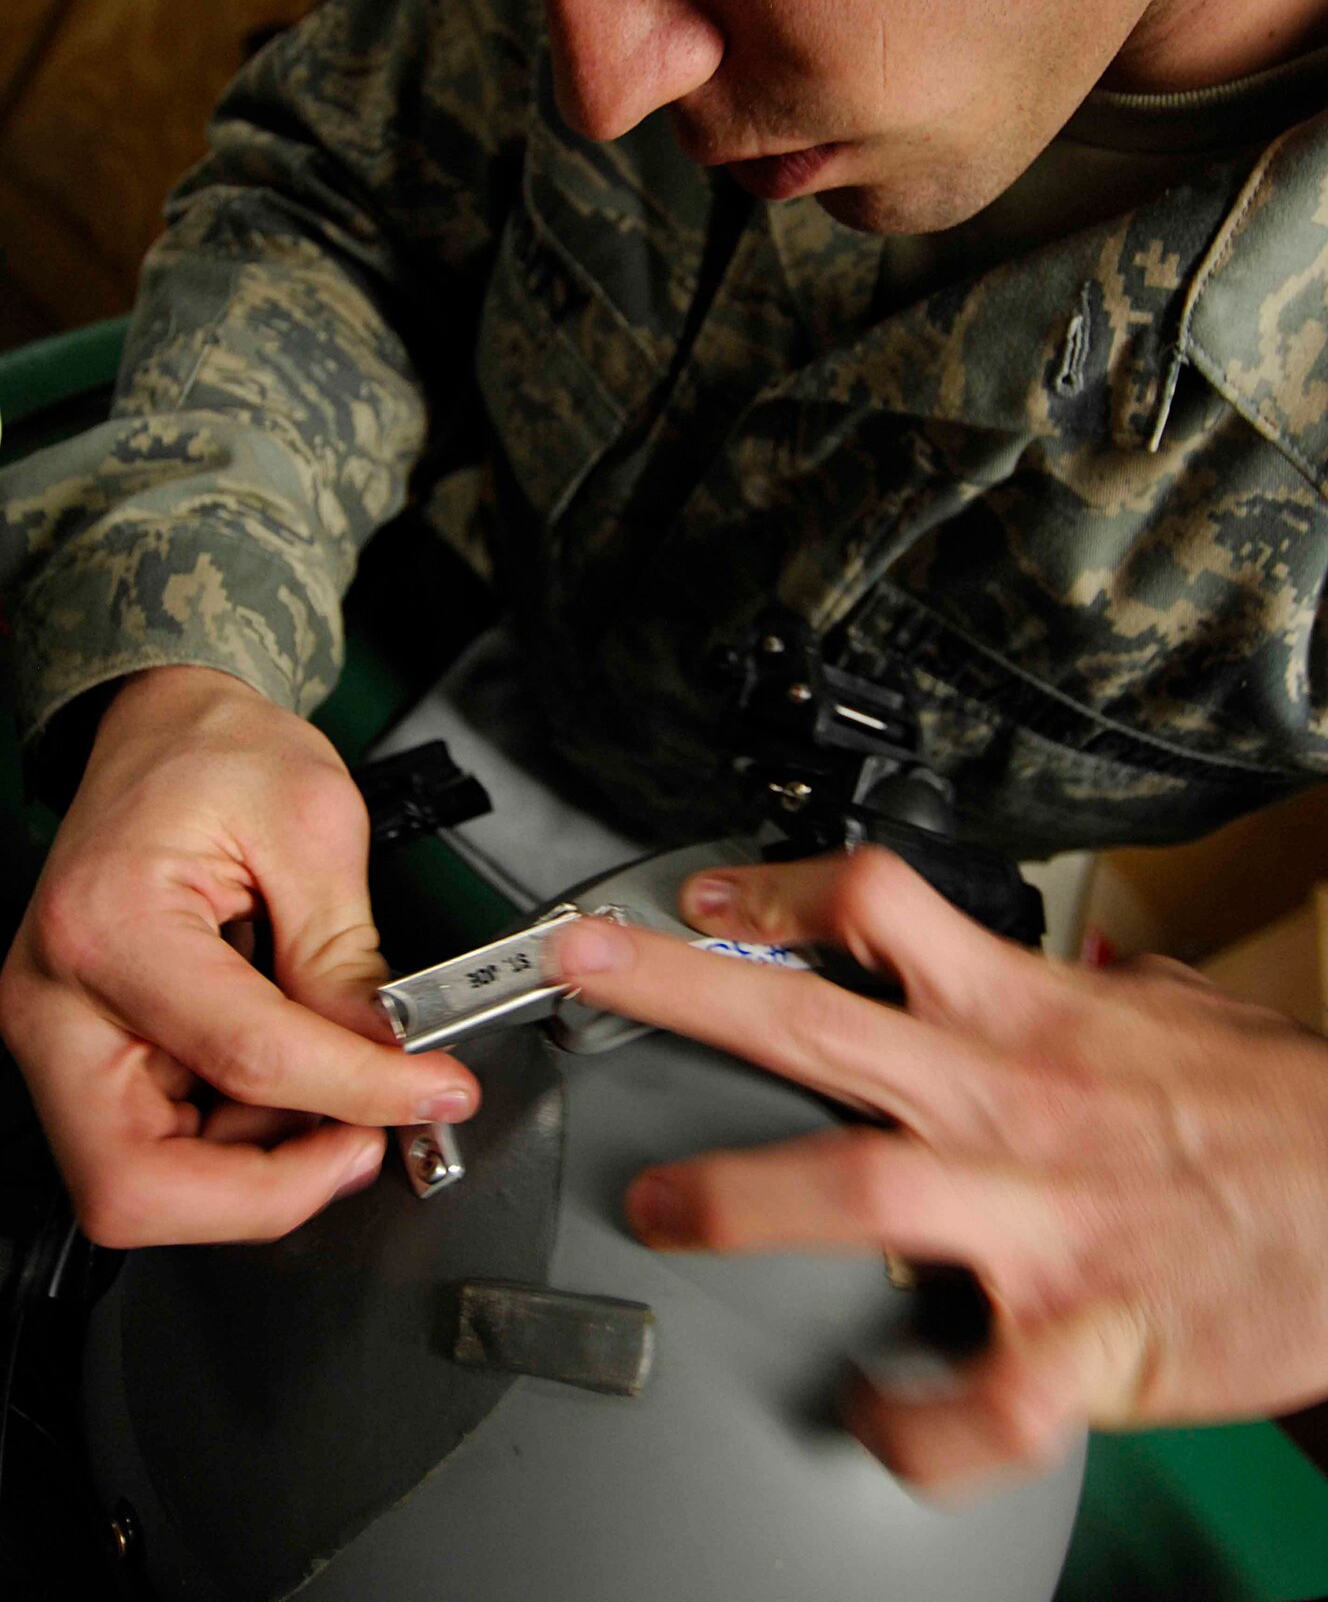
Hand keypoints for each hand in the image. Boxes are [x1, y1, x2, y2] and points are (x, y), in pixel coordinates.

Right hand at [0, 666, 477, 1246]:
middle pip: (136, 1183)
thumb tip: (388, 1057)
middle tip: (363, 1145)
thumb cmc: (216, 753)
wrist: (163, 729)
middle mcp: (58, 1000)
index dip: (355, 1094)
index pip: (244, 1058)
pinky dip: (240, 1142)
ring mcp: (64, 1037)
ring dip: (259, 1168)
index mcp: (111, 925)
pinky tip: (296, 1083)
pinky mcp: (89, 1054)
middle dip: (266, 1191)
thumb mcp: (313, 826)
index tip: (431, 1093)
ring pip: (144, 1184)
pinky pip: (159, 1147)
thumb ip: (348, 957)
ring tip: (339, 1093)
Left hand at [552, 848, 1327, 1494]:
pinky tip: (867, 1417)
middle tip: (584, 968)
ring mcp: (1041, 1217)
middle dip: (682, 988)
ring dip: (741, 1198)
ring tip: (659, 1203)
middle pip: (818, 1021)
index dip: (774, 891)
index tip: (702, 900)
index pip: (876, 910)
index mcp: (1030, 1014)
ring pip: (860, 1192)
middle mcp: (1013, 1100)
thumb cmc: (1282, 1116)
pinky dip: (910, 1421)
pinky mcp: (1087, 1337)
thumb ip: (1106, 983)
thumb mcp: (1184, 1011)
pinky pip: (977, 1401)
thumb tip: (1083, 960)